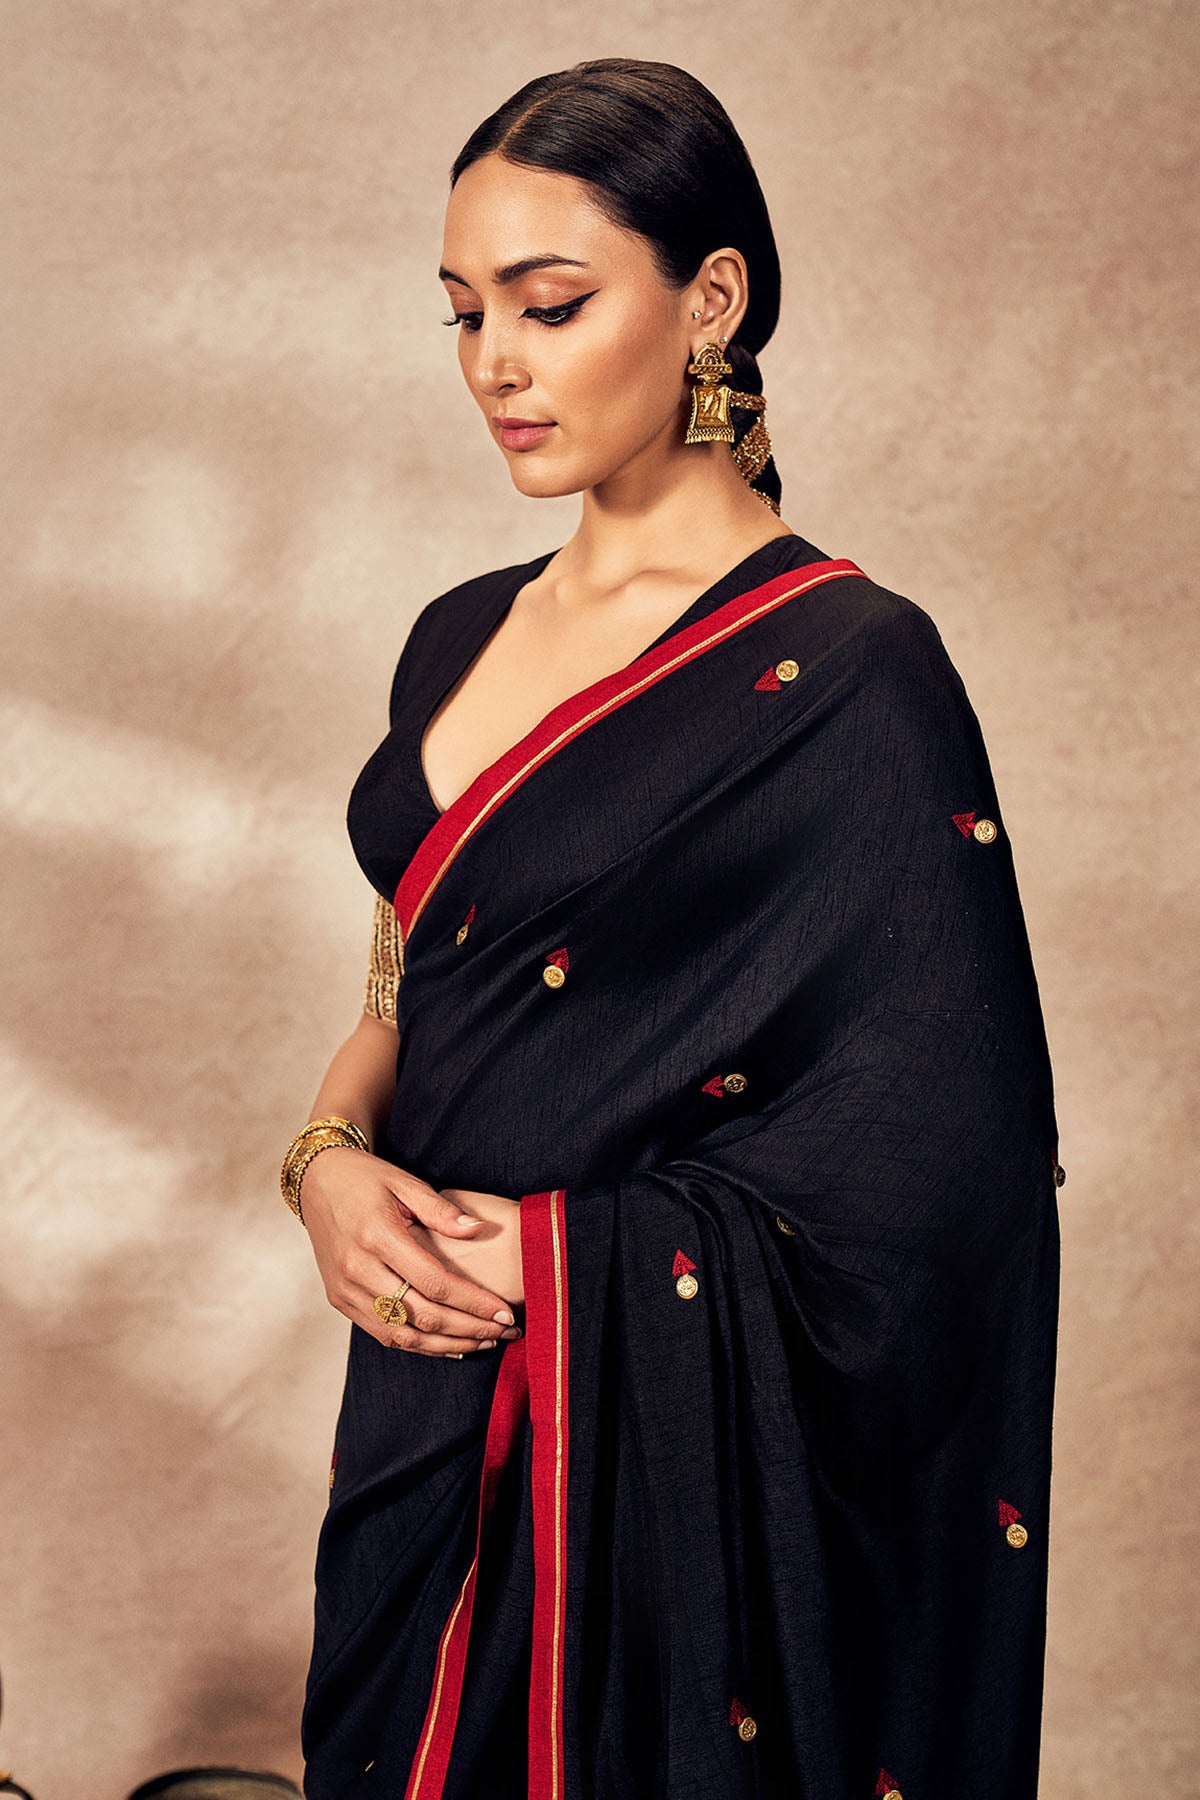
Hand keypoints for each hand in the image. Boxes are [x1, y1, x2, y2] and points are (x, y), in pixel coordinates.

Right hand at [300, 1146, 523, 1356]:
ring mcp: (345, 1289)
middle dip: (469, 1328)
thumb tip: (478, 1229)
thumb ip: (442, 1210)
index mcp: (377, 1236)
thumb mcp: (405, 1183)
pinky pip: (383, 1333)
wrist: (317, 1182)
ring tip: (484, 1342)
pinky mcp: (340, 1300)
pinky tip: (449, 1343)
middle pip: (422, 1315)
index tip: (505, 1312)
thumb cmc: (366, 1178)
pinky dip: (418, 1344)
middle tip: (506, 1331)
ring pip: (402, 1335)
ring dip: (447, 1344)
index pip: (435, 1282)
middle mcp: (357, 1269)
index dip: (473, 1302)